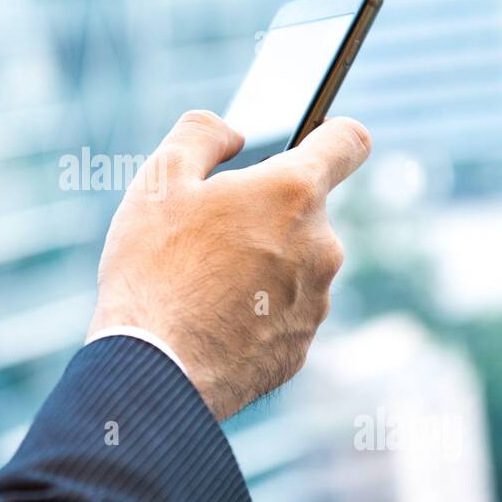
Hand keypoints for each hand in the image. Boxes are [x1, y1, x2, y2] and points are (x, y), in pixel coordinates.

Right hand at [87, 110, 370, 419]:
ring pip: (294, 266)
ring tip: (200, 284)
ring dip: (261, 265)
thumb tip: (231, 132)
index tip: (313, 139)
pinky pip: (282, 314)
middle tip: (206, 232)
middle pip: (304, 212)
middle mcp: (321, 245)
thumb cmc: (154, 268)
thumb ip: (201, 135)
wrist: (153, 369)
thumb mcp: (159, 179)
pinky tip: (209, 321)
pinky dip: (255, 312)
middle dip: (264, 214)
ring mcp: (316, 302)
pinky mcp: (300, 347)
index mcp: (292, 193)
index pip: (348, 142)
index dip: (332, 133)